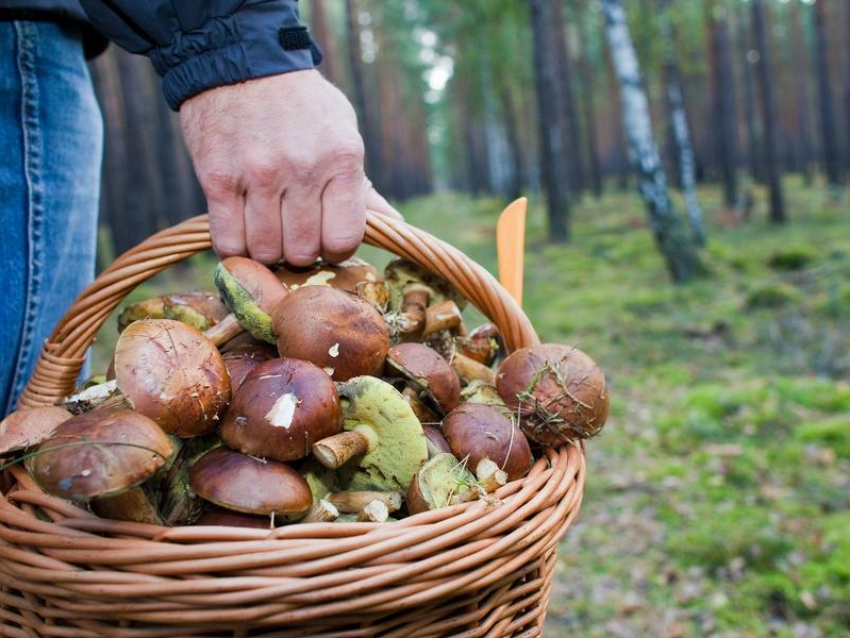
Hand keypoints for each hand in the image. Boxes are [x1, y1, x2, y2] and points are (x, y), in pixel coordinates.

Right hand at [180, 70, 400, 264]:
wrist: (242, 60)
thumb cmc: (301, 104)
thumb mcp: (343, 133)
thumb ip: (362, 186)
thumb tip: (393, 224)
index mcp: (341, 159)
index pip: (344, 239)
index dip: (335, 250)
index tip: (325, 240)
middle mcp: (302, 169)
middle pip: (302, 251)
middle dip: (300, 252)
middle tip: (293, 233)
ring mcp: (258, 174)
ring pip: (265, 251)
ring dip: (266, 250)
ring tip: (267, 230)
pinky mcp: (218, 178)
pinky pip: (228, 241)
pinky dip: (235, 247)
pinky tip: (242, 232)